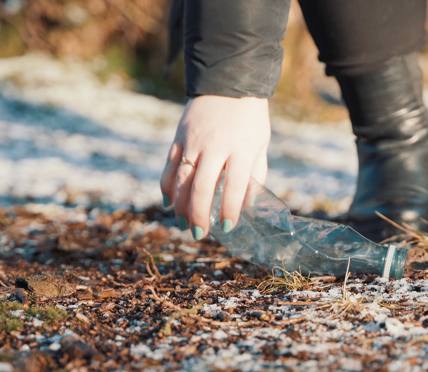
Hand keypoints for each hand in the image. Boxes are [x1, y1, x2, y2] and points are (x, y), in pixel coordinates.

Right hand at [160, 95, 269, 239]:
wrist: (229, 81)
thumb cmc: (250, 118)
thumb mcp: (261, 144)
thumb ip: (255, 174)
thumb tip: (248, 206)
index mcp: (242, 148)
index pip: (235, 186)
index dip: (230, 210)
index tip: (227, 227)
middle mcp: (216, 145)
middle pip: (203, 187)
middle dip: (200, 215)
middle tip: (199, 234)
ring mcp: (194, 140)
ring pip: (182, 179)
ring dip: (181, 206)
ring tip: (183, 224)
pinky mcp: (180, 135)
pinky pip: (169, 165)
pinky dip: (167, 186)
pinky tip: (169, 202)